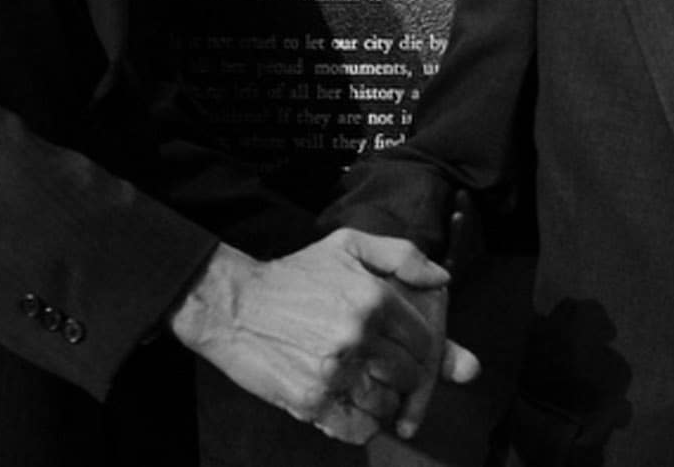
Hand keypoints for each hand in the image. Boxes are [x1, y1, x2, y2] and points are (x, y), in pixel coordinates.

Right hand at [169, 229, 480, 442]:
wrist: (232, 304)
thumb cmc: (293, 276)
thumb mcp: (347, 245)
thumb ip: (401, 255)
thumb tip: (441, 279)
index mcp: (374, 299)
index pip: (425, 341)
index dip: (421, 351)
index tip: (407, 353)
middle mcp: (359, 335)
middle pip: (410, 376)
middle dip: (404, 377)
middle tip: (387, 372)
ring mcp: (335, 372)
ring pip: (387, 405)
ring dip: (383, 402)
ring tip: (366, 388)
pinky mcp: (311, 401)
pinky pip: (358, 428)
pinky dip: (361, 424)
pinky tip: (349, 407)